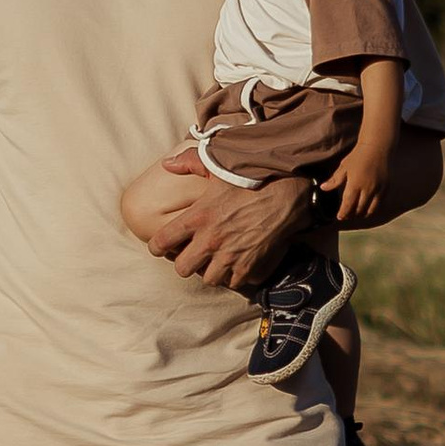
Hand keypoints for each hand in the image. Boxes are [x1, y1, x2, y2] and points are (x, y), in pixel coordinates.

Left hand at [140, 173, 305, 291]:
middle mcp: (211, 240)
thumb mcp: (219, 165)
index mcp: (198, 216)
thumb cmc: (252, 177)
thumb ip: (188, 162)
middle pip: (182, 268)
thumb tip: (167, 164)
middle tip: (191, 255)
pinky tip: (236, 264)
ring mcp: (230, 255)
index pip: (163, 241)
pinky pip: (233, 283)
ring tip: (214, 261)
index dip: (157, 246)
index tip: (160, 246)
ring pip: (208, 279)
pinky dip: (233, 276)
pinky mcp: (249, 265)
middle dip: (184, 263)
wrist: (287, 192)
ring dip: (210, 271)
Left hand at [327, 143, 391, 225]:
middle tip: (346, 215)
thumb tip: (323, 188)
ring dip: (362, 214)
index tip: (339, 217)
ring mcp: (378, 189)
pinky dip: (372, 209)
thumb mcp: (344, 167)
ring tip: (356, 213)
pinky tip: (367, 207)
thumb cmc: (358, 156)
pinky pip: (379, 204)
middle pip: (359, 209)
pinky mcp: (386, 188)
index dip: (343, 213)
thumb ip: (334, 180)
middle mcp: (367, 188)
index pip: (348, 204)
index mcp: (355, 183)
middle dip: (351, 214)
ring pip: (370, 210)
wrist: (377, 147)